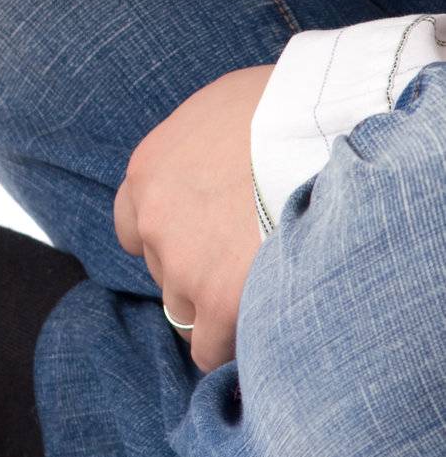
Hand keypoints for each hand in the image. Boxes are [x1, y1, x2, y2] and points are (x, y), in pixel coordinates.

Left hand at [112, 65, 273, 373]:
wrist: (323, 130)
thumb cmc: (287, 107)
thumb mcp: (222, 109)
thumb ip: (200, 149)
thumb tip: (215, 161)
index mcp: (148, 172)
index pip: (133, 225)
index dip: (172, 237)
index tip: (207, 239)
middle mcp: (153, 220)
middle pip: (163, 270)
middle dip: (199, 271)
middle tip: (252, 259)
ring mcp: (181, 264)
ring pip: (187, 310)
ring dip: (220, 306)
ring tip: (270, 286)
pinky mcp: (219, 301)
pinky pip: (212, 349)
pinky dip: (236, 343)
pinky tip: (269, 325)